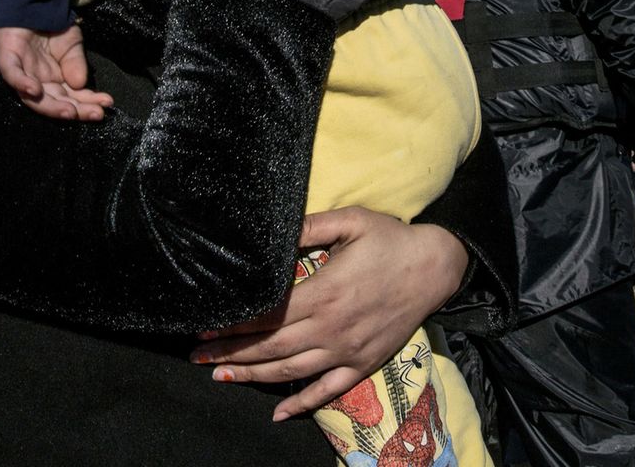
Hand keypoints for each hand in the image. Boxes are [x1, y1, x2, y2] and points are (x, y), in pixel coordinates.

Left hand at [0, 26, 112, 120]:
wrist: (31, 4)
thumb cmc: (51, 27)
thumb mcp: (72, 44)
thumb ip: (76, 63)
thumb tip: (81, 84)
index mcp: (55, 81)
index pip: (72, 98)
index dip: (89, 103)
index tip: (107, 104)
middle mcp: (38, 83)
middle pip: (56, 103)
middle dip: (77, 111)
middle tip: (96, 114)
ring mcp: (22, 74)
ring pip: (33, 98)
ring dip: (52, 107)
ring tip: (71, 112)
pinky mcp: (8, 60)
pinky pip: (12, 75)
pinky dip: (23, 84)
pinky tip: (36, 90)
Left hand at [191, 207, 465, 420]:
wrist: (437, 267)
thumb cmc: (392, 240)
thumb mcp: (351, 221)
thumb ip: (309, 226)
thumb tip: (273, 234)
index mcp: (323, 293)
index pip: (266, 315)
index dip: (233, 324)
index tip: (205, 326)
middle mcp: (330, 328)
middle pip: (270, 348)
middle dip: (230, 353)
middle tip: (198, 356)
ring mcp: (346, 351)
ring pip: (290, 372)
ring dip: (252, 377)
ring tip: (221, 377)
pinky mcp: (362, 364)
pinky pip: (327, 391)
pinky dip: (301, 405)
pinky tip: (278, 414)